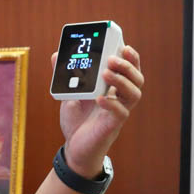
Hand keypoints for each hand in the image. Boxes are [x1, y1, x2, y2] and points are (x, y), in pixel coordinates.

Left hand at [52, 46, 143, 177]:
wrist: (73, 148)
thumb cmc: (77, 121)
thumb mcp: (69, 95)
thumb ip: (66, 77)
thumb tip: (56, 55)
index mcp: (112, 89)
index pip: (129, 70)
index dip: (131, 58)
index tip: (123, 45)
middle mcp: (119, 99)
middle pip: (137, 79)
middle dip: (127, 66)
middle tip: (111, 58)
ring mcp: (118, 113)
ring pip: (134, 94)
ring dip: (122, 81)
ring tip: (106, 73)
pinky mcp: (112, 126)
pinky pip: (120, 114)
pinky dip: (111, 104)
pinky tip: (99, 98)